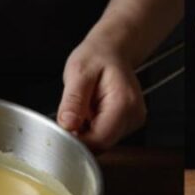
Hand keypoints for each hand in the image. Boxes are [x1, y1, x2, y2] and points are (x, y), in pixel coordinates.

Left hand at [57, 30, 145, 151]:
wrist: (112, 50)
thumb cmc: (97, 56)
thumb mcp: (78, 72)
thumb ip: (73, 100)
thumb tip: (67, 126)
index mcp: (123, 103)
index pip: (99, 140)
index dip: (77, 141)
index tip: (60, 132)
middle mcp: (133, 115)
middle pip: (102, 144)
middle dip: (80, 136)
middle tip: (69, 115)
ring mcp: (133, 121)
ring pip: (103, 143)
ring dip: (86, 132)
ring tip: (82, 109)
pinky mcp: (128, 124)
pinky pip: (105, 136)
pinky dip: (92, 129)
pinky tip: (89, 113)